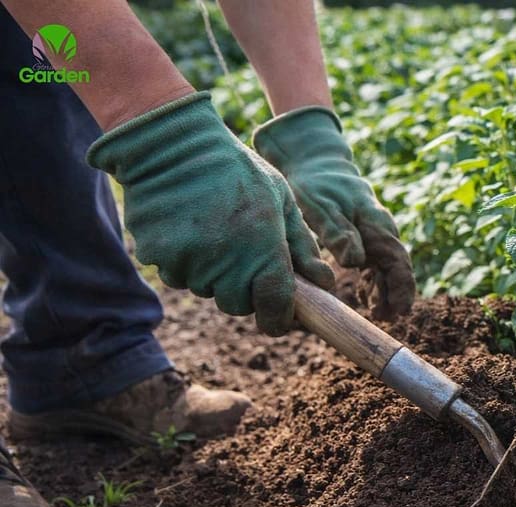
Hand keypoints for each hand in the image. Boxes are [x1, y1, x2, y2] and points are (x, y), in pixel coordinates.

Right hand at [87, 92, 334, 335]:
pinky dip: (184, 263)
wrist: (171, 145)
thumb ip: (302, 245)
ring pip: (206, 290)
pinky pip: (177, 275)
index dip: (278, 319)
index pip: (274, 308)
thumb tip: (325, 283)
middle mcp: (226, 263)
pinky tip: (187, 229)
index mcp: (264, 249)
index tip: (279, 316)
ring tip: (212, 231)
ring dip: (212, 274)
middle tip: (242, 255)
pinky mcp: (157, 257)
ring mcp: (189, 262)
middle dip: (244, 290)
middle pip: (238, 305)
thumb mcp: (281, 199)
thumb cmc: (236, 169)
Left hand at [253, 107, 414, 319]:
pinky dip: (372, 282)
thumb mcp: (321, 206)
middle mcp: (380, 231)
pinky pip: (375, 265)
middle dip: (396, 294)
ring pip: (386, 268)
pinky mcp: (364, 239)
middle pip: (396, 267)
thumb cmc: (317, 185)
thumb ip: (338, 233)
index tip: (399, 311)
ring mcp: (374, 235)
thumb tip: (356, 261)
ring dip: (384, 291)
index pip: (396, 260)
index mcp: (375, 223)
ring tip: (377, 313)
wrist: (315, 164)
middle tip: (387, 318)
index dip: (401, 287)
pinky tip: (365, 297)